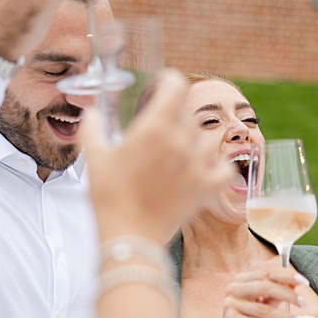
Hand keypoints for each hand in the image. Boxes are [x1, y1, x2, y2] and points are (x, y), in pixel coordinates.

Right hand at [81, 70, 232, 243]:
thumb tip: (92, 113)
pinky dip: (220, 167)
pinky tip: (207, 169)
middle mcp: (181, 142)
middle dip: (174, 118)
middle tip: (159, 133)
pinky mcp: (206, 188)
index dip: (170, 82)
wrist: (129, 235)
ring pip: (208, 139)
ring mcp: (198, 165)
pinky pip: (226, 168)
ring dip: (195, 142)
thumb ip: (93, 127)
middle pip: (188, 115)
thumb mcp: (94, 157)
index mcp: (154, 128)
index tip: (164, 85)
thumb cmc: (109, 197)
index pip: (176, 87)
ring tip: (179, 153)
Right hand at [214, 262, 310, 317]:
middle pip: (265, 286)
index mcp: (242, 279)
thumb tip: (295, 283)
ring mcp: (231, 304)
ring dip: (285, 316)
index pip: (267, 272)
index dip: (287, 276)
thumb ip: (278, 292)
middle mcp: (234, 288)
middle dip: (288, 294)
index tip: (304, 281)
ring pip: (264, 309)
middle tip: (303, 302)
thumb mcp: (266, 303)